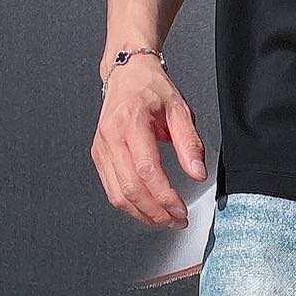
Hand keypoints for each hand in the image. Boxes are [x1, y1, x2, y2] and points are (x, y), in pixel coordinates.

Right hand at [91, 53, 205, 227]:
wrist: (127, 74)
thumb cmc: (151, 88)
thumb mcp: (180, 109)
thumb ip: (190, 142)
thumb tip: (197, 172)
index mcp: (130, 121)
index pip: (147, 170)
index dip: (165, 196)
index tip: (181, 209)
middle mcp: (110, 136)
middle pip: (130, 188)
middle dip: (155, 212)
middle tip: (176, 220)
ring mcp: (101, 148)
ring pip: (117, 194)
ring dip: (142, 214)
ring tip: (164, 220)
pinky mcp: (99, 156)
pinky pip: (112, 189)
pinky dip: (130, 205)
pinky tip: (148, 210)